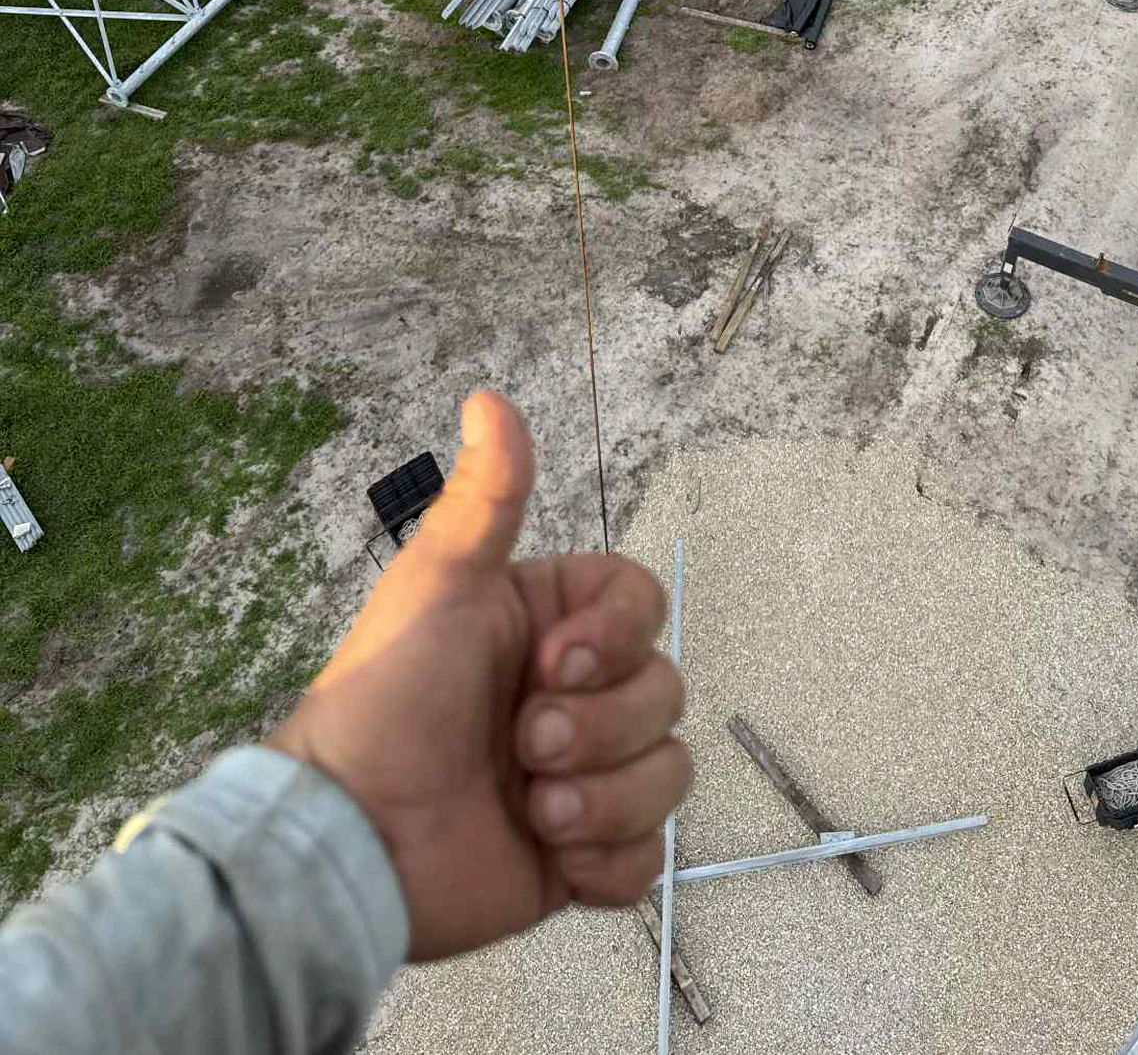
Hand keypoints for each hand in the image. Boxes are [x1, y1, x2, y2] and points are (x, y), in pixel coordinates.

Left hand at [268, 390, 689, 960]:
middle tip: (525, 747)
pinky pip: (647, 859)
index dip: (618, 637)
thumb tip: (487, 396)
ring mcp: (583, 780)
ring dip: (606, 797)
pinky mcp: (580, 859)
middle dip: (601, 728)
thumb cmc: (388, 700)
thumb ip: (485, 498)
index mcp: (550, 626)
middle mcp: (574, 697)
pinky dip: (608, 862)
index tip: (558, 661)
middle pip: (665, 691)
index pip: (645, 607)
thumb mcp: (437, 585)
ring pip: (667, 772)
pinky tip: (552, 857)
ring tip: (534, 810)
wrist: (349, 844)